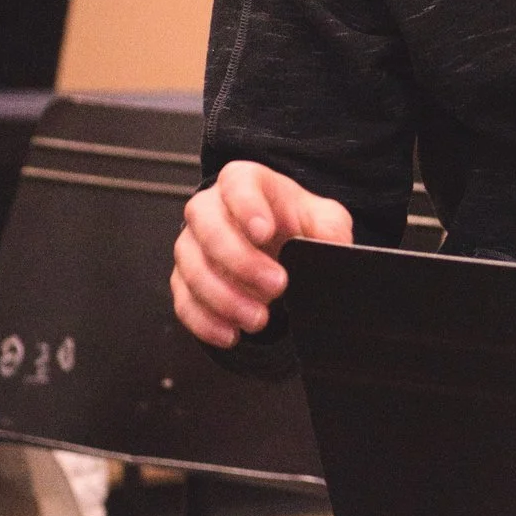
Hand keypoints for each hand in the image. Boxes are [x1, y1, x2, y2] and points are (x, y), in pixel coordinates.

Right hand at [170, 160, 353, 347]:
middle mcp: (210, 209)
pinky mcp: (184, 279)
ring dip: (225, 298)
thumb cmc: (295, 223)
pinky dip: (206, 322)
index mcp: (244, 182)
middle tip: (276, 285)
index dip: (247, 207)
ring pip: (193, 269)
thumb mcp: (323, 219)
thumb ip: (329, 230)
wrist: (278, 245)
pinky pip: (184, 301)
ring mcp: (192, 244)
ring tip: (259, 318)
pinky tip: (231, 333)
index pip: (237, 184)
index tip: (265, 232)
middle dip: (241, 261)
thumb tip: (332, 248)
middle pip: (208, 228)